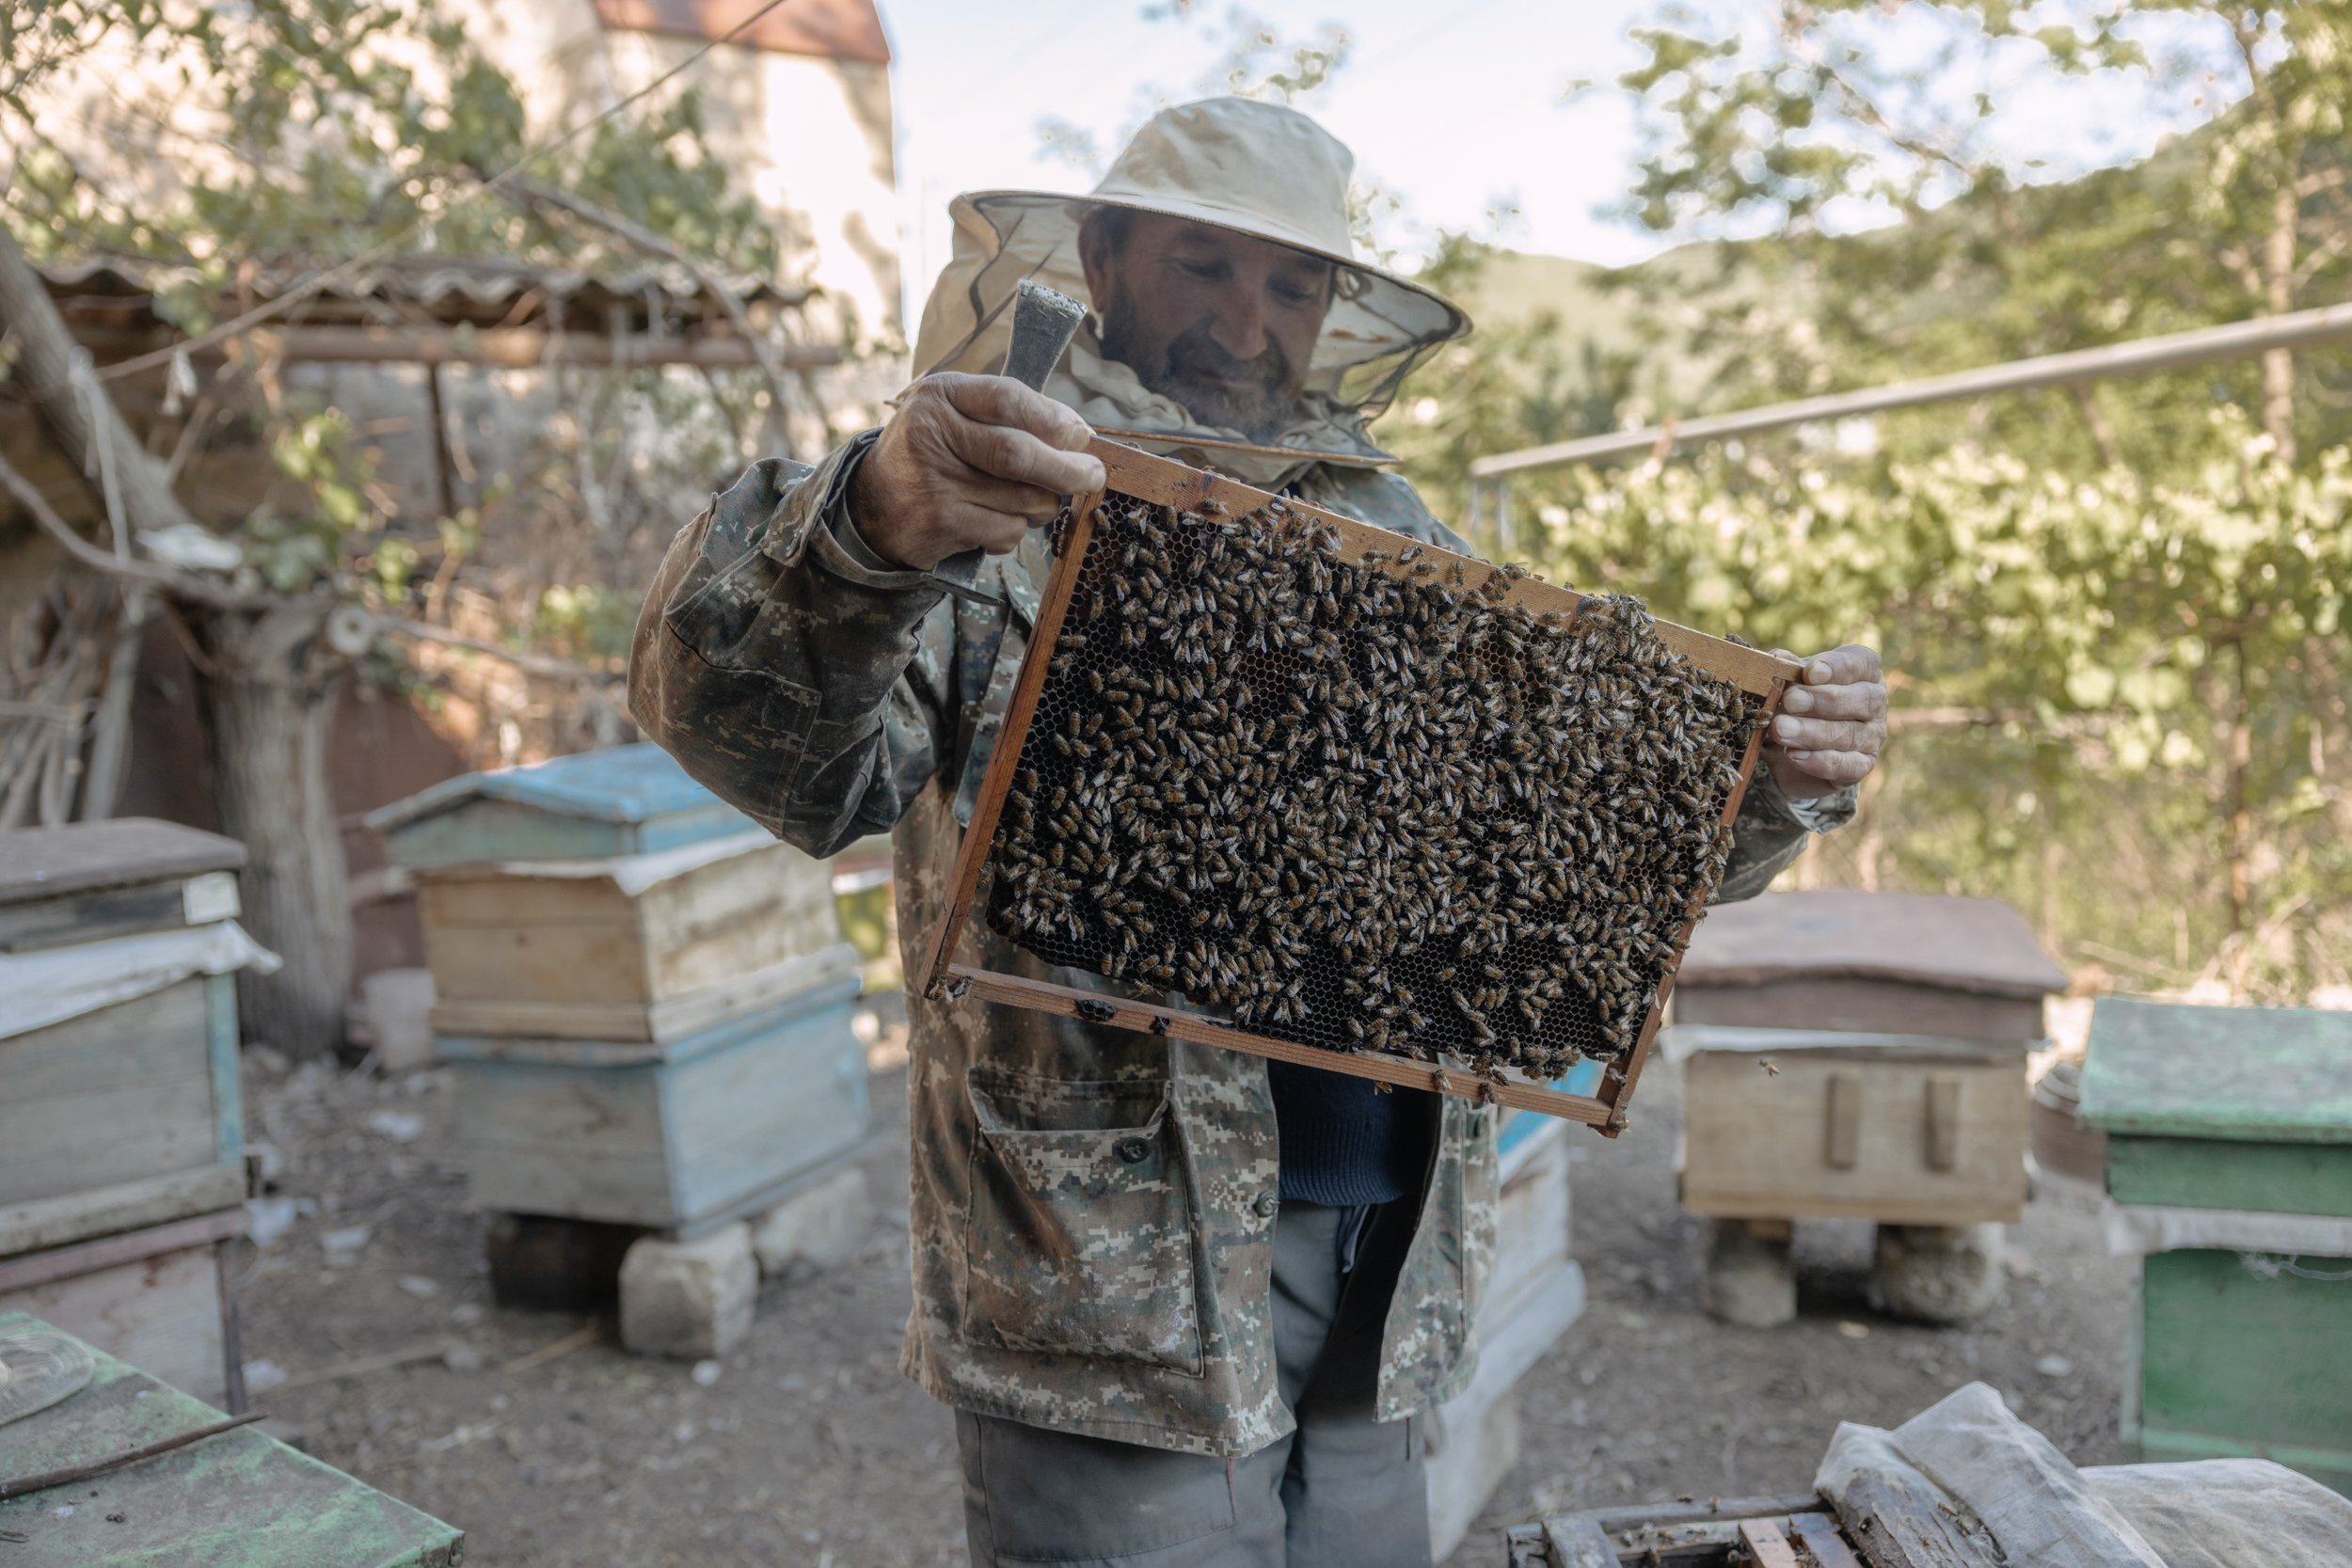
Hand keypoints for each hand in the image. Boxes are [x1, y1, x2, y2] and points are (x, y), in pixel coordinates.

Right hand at [848, 372, 1103, 569]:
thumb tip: (1080, 435)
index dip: (1053, 419)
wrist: (872, 505)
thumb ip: (1010, 415)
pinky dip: (1016, 530)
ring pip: (1021, 498)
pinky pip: (1007, 531)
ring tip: (1034, 499)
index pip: (1007, 399)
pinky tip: (995, 520)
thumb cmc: (934, 453)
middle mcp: (931, 433)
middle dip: (1067, 469)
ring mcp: (934, 481)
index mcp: (941, 395)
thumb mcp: (957, 414)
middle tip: (1092, 475)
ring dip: (1043, 505)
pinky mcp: (940, 523)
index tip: (1081, 435)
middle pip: (1018, 454)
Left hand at [1764, 644, 1886, 798]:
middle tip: (1790, 701)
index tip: (1810, 672)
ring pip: (1851, 734)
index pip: (1862, 663)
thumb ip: (1785, 670)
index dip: (1838, 667)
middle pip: (1862, 699)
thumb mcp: (1788, 682)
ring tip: (1780, 730)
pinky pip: (1847, 765)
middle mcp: (1874, 702)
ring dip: (1812, 732)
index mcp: (1863, 672)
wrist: (1789, 751)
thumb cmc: (1794, 704)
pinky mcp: (1861, 765)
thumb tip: (1781, 660)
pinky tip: (1794, 755)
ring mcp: (1872, 736)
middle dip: (1823, 700)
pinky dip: (1819, 761)